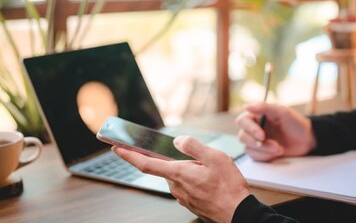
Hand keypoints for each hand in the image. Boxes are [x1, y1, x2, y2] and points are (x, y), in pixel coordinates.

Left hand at [113, 136, 249, 222]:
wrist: (238, 213)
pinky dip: (194, 179)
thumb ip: (193, 146)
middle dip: (177, 160)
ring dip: (189, 170)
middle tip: (199, 159)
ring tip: (211, 171)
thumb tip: (177, 141)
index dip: (129, 155)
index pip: (146, 164)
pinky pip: (186, 186)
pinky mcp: (190, 203)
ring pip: (178, 176)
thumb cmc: (229, 187)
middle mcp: (176, 187)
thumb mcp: (215, 157)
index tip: (117, 148)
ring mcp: (182, 197)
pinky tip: (210, 180)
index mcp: (179, 173)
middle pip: (167, 167)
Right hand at [236, 103, 316, 161]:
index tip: (262, 135)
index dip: (250, 129)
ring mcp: (256, 142)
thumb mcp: (282, 112)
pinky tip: (277, 153)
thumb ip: (264, 107)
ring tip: (280, 149)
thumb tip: (246, 106)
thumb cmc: (296, 123)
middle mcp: (253, 129)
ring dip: (264, 151)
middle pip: (242, 137)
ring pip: (248, 149)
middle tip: (275, 145)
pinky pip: (254, 157)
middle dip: (258, 143)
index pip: (242, 121)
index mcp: (256, 116)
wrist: (307, 140)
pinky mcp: (261, 153)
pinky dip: (265, 157)